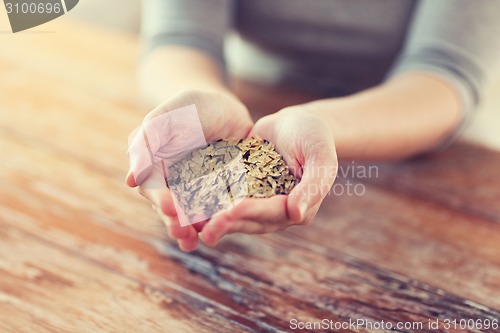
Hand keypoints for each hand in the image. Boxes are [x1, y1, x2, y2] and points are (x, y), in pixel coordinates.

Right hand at [126, 90, 252, 250]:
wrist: (224, 108)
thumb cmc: (191, 108)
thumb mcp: (168, 115)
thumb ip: (149, 140)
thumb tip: (132, 180)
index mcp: (156, 166)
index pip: (154, 187)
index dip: (161, 200)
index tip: (170, 209)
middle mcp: (174, 183)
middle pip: (170, 207)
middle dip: (174, 222)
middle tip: (182, 231)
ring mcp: (197, 190)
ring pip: (190, 214)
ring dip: (190, 229)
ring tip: (193, 241)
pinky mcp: (220, 193)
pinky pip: (215, 211)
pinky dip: (215, 222)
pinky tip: (216, 233)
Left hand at [200, 106, 337, 245]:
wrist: (296, 122)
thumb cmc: (315, 136)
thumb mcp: (321, 157)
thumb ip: (314, 185)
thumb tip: (297, 214)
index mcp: (297, 207)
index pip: (273, 214)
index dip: (253, 213)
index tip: (234, 210)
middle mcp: (276, 211)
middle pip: (250, 220)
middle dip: (228, 223)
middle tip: (206, 227)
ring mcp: (257, 202)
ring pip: (234, 214)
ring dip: (214, 219)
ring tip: (193, 223)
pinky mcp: (242, 189)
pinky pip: (225, 197)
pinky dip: (208, 201)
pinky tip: (189, 202)